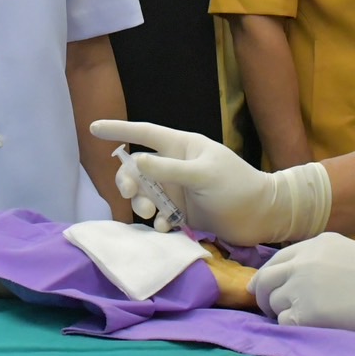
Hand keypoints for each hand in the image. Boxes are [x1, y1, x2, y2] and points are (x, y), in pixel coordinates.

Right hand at [90, 119, 329, 244]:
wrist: (261, 216)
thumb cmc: (236, 186)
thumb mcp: (203, 174)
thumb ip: (169, 170)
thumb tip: (136, 162)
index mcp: (182, 147)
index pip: (145, 133)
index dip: (119, 130)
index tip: (93, 127)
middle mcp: (176, 166)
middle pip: (137, 170)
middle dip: (128, 182)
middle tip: (131, 197)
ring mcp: (178, 190)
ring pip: (144, 194)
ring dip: (141, 204)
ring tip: (151, 216)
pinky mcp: (182, 213)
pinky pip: (157, 214)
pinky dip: (156, 221)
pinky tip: (165, 227)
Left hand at [250, 233, 354, 339]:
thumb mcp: (348, 253)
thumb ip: (321, 260)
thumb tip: (300, 278)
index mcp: (314, 244)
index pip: (277, 259)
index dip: (270, 277)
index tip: (268, 289)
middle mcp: (301, 262)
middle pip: (264, 280)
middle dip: (264, 295)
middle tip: (273, 310)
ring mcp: (300, 287)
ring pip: (272, 303)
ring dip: (281, 313)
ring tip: (302, 320)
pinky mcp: (305, 314)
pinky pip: (284, 323)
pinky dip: (292, 328)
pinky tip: (310, 329)